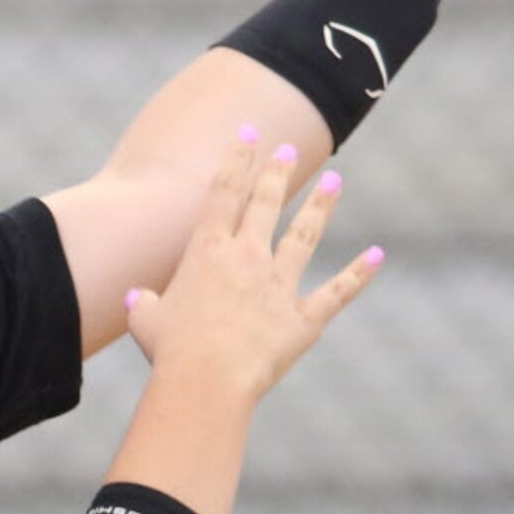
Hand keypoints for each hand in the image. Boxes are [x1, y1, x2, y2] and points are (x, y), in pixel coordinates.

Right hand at [123, 132, 381, 403]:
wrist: (207, 379)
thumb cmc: (170, 349)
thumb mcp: (145, 318)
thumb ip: (143, 301)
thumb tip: (136, 298)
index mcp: (207, 251)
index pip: (224, 192)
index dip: (237, 158)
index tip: (249, 134)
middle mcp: (247, 258)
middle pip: (266, 203)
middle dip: (277, 172)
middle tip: (287, 148)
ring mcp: (279, 286)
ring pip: (306, 235)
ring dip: (321, 205)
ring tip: (335, 180)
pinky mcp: (303, 318)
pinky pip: (337, 291)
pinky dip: (359, 275)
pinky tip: (376, 256)